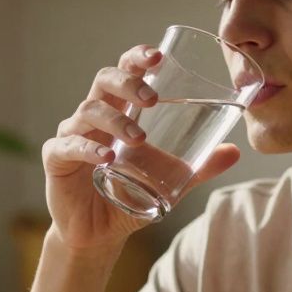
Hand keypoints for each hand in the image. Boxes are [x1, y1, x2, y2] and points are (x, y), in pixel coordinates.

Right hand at [41, 44, 239, 255]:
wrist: (100, 233)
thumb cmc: (129, 195)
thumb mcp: (169, 179)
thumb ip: (199, 166)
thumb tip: (235, 152)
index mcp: (118, 110)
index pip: (124, 71)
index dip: (137, 58)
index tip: (158, 58)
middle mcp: (92, 116)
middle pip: (103, 81)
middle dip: (127, 83)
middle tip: (152, 99)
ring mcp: (72, 134)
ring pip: (88, 111)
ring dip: (116, 121)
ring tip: (139, 139)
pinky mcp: (57, 159)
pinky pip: (69, 146)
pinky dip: (89, 148)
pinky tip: (106, 157)